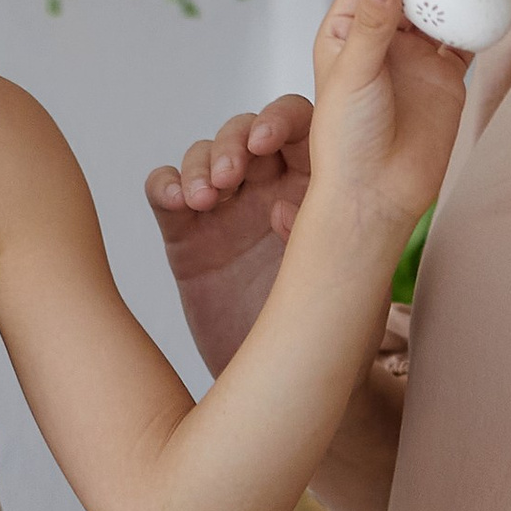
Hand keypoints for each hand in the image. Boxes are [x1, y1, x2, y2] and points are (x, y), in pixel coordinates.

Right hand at [146, 95, 313, 375]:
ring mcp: (226, 210)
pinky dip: (166, 183)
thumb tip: (289, 207)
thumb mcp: (345, 284)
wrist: (289, 388)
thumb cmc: (332, 335)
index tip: (264, 144)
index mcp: (318, 188)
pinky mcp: (186, 235)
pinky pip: (166, 189)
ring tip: (202, 200)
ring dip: (198, 164)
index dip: (279, 122)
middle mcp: (271, 190)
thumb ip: (325, 239)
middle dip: (231, 142)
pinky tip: (177, 202)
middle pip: (245, 131)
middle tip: (227, 178)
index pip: (301, 128)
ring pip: (203, 154)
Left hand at [305, 0, 468, 246]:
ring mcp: (415, 57)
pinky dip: (479, 19)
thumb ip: (371, 26)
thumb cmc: (346, 141)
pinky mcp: (445, 77)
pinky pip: (465, 38)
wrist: (377, 194)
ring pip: (439, 8)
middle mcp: (381, 39)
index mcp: (347, 31)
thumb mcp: (353, 76)